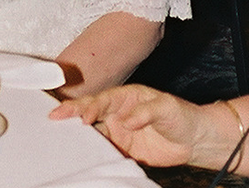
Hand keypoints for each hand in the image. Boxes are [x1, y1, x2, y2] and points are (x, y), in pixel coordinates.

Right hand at [49, 85, 205, 167]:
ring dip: (78, 133)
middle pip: (90, 111)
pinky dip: (91, 150)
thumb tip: (126, 120)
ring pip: (93, 130)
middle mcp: (118, 112)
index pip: (103, 99)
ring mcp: (118, 130)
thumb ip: (145, 112)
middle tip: (54, 116)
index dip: (91, 106)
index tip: (83, 116)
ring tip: (61, 136)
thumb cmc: (181, 115)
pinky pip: (103, 148)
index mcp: (126, 96)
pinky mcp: (122, 147)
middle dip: (72, 112)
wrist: (193, 139)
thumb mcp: (165, 108)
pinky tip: (81, 153)